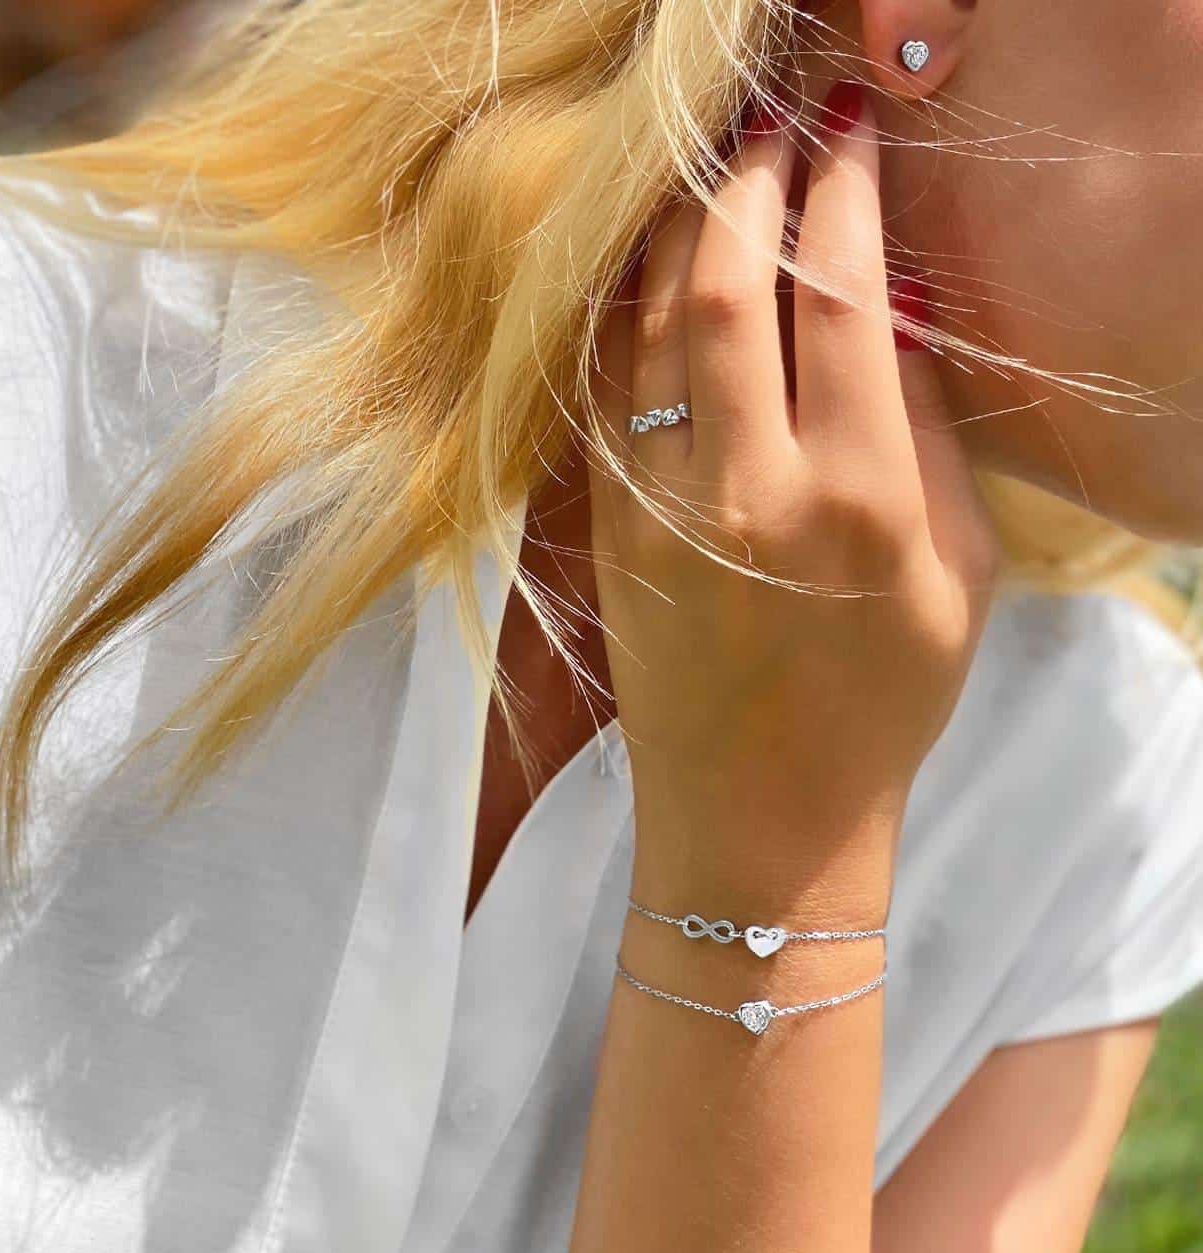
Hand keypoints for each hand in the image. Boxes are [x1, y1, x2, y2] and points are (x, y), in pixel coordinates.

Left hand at [583, 83, 1001, 871]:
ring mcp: (659, 511)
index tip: (848, 129)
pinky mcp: (605, 532)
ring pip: (651, 323)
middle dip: (751, 177)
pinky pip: (607, 388)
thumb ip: (928, 429)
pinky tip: (649, 267)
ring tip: (709, 172)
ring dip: (678, 228)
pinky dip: (625, 309)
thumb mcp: (957, 574)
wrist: (758, 818)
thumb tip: (890, 303)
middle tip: (772, 124)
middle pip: (731, 282)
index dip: (845, 188)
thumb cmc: (881, 706)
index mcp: (858, 498)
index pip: (845, 294)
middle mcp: (749, 491)